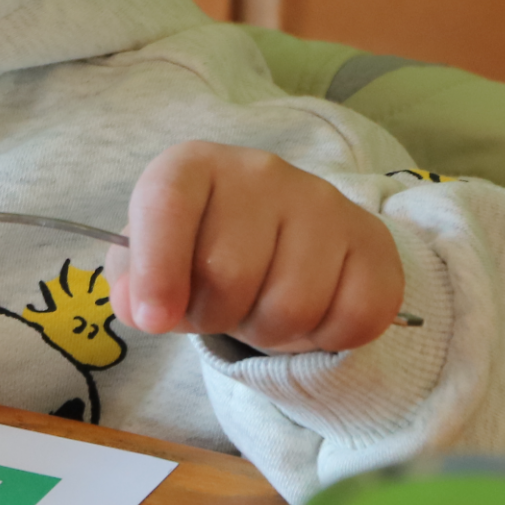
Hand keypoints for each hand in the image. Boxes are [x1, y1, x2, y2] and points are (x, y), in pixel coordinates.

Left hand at [104, 141, 404, 353]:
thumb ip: (133, 283)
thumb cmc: (202, 248)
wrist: (281, 235)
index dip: (157, 269)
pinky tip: (310, 314)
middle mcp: (259, 171)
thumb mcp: (151, 260)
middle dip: (216, 316)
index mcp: (192, 166)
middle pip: (229, 275)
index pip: (167, 204)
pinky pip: (353, 317)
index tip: (154, 318)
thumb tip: (139, 307)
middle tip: (220, 309)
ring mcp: (322, 202)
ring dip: (269, 333)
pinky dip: (326, 338)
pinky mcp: (371, 240)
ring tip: (261, 308)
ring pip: (292, 306)